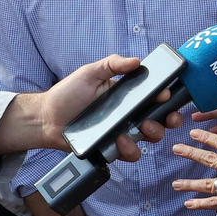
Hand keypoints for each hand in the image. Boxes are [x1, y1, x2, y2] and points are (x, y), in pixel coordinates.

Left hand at [31, 54, 183, 159]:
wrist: (46, 118)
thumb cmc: (67, 94)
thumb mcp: (90, 73)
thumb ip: (112, 64)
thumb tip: (137, 61)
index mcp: (127, 95)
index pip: (154, 96)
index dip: (166, 96)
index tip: (166, 94)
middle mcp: (128, 114)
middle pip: (159, 119)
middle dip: (169, 119)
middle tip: (167, 117)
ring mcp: (122, 132)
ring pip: (150, 138)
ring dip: (153, 134)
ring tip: (142, 128)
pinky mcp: (112, 148)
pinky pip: (130, 153)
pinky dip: (130, 149)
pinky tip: (120, 140)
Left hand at [171, 126, 216, 210]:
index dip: (208, 137)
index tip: (194, 133)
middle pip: (210, 159)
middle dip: (192, 153)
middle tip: (176, 149)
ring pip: (208, 183)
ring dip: (190, 183)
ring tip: (175, 184)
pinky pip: (215, 203)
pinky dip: (201, 204)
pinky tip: (188, 204)